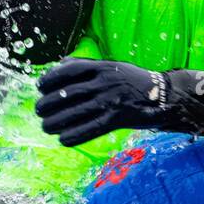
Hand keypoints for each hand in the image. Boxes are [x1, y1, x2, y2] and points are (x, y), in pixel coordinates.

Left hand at [35, 58, 171, 146]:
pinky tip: (63, 140)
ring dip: (57, 121)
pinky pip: (91, 129)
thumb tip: (59, 64)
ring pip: (77, 113)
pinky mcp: (118, 119)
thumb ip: (85, 64)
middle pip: (69, 93)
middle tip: (38, 110)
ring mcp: (112, 101)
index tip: (39, 86)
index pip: (70, 70)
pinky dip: (75, 135)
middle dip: (49, 103)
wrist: (164, 95)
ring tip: (45, 126)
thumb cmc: (132, 80)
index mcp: (103, 66)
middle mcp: (106, 82)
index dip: (51, 78)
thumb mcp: (111, 65)